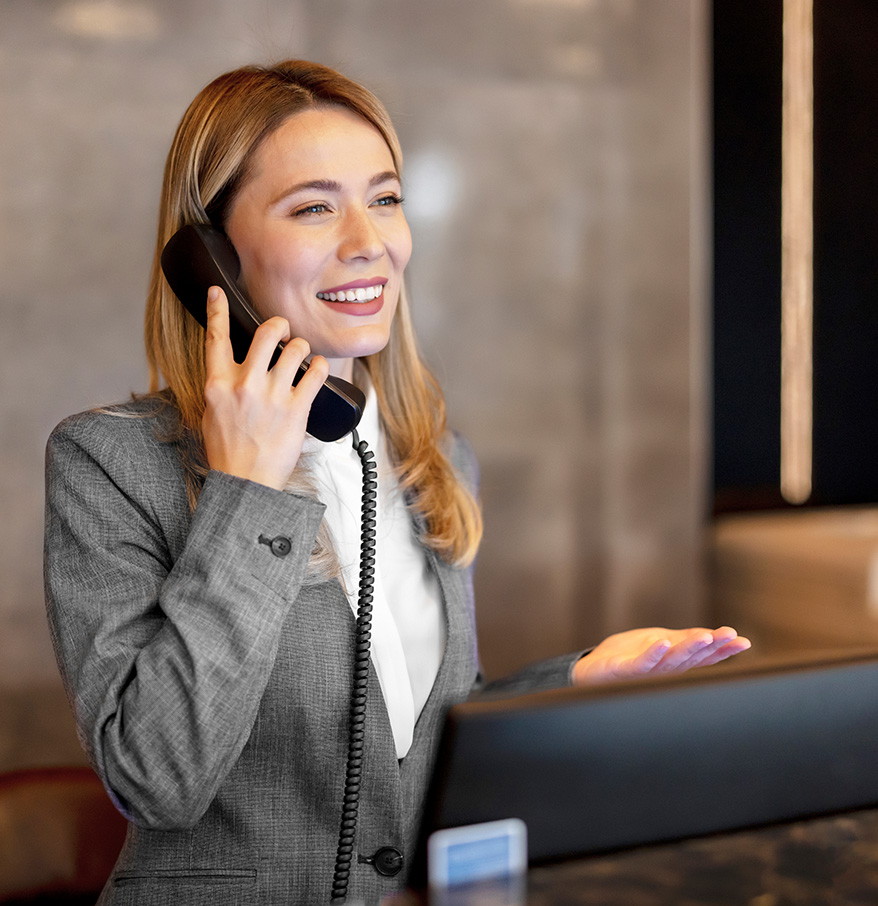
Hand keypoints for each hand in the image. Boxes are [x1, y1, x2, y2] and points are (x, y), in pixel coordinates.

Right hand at [201, 285, 329, 489]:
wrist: (245, 483)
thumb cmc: (229, 451)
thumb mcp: (212, 413)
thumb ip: (222, 386)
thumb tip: (232, 365)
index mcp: (218, 385)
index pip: (216, 338)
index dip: (217, 310)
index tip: (219, 292)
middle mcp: (245, 386)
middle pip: (266, 333)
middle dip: (279, 325)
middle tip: (284, 330)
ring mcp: (272, 397)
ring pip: (296, 349)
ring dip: (302, 348)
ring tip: (302, 358)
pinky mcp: (297, 410)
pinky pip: (315, 373)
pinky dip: (319, 366)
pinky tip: (317, 368)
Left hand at [572, 626, 750, 685]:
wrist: (593, 672)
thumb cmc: (629, 657)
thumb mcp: (661, 643)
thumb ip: (684, 641)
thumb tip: (715, 636)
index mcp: (675, 663)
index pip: (703, 656)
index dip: (723, 649)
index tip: (743, 641)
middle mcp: (665, 670)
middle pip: (692, 657)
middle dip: (712, 646)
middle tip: (731, 635)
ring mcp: (646, 672)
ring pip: (672, 660)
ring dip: (688, 648)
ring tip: (705, 636)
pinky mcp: (625, 670)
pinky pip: (641, 663)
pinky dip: (653, 653)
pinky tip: (662, 642)